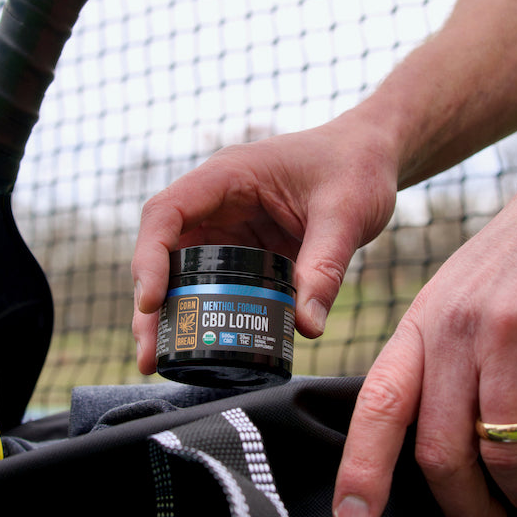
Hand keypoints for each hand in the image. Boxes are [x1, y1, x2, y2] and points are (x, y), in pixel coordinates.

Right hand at [131, 109, 397, 373]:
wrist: (368, 155)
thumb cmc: (354, 167)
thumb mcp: (346, 214)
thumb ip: (326, 267)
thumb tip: (306, 328)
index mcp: (230, 175)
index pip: (168, 212)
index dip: (150, 257)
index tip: (152, 303)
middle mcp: (218, 201)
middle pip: (165, 250)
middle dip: (153, 303)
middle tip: (149, 355)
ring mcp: (228, 225)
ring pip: (183, 270)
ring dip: (171, 313)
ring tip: (161, 361)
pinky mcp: (244, 247)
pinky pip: (213, 280)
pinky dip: (203, 310)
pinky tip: (201, 342)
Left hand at [333, 174, 516, 516]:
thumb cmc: (503, 272)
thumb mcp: (453, 309)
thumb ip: (439, 366)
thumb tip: (440, 440)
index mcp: (418, 329)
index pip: (378, 404)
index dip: (362, 467)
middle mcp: (449, 331)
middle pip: (436, 446)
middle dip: (462, 508)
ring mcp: (497, 331)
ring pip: (495, 449)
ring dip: (515, 498)